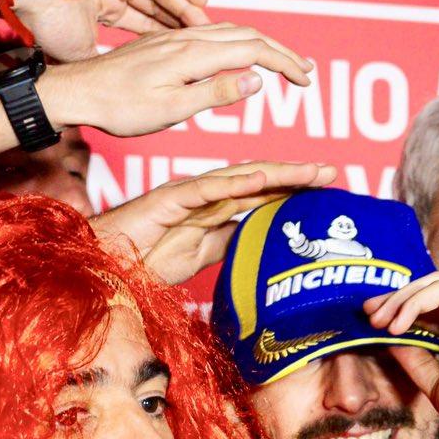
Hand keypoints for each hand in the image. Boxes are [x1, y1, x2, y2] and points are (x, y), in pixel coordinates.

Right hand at [0, 0, 207, 57]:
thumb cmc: (46, 22)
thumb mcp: (83, 52)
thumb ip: (106, 65)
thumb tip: (120, 91)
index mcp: (104, 6)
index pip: (146, 23)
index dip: (169, 39)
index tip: (193, 58)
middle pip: (159, 4)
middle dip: (184, 23)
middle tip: (209, 42)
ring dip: (185, 4)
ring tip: (210, 23)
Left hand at [44, 25, 312, 138]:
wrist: (77, 93)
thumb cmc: (119, 109)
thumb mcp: (170, 109)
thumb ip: (214, 92)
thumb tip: (256, 79)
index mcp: (192, 54)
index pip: (252, 50)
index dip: (284, 63)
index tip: (306, 81)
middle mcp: (185, 40)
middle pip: (246, 35)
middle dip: (280, 52)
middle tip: (305, 71)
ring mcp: (173, 40)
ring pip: (228, 32)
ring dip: (260, 46)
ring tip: (280, 62)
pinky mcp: (163, 45)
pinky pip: (208, 36)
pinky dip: (235, 45)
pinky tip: (235, 57)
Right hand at [97, 161, 337, 284]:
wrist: (104, 266)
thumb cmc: (144, 259)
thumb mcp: (201, 255)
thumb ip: (228, 243)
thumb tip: (258, 241)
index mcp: (214, 207)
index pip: (262, 195)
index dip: (294, 190)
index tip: (327, 191)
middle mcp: (205, 194)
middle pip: (259, 181)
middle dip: (297, 176)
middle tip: (334, 173)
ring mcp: (187, 195)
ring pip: (239, 179)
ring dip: (277, 174)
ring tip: (310, 172)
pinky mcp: (167, 200)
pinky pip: (205, 190)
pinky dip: (234, 183)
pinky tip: (260, 180)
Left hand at [363, 272, 438, 419]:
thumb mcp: (435, 379)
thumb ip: (417, 357)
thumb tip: (391, 339)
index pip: (436, 305)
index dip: (404, 308)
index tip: (377, 321)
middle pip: (433, 288)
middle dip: (397, 298)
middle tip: (369, 312)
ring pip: (434, 284)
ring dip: (401, 300)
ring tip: (379, 321)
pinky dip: (413, 304)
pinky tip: (397, 325)